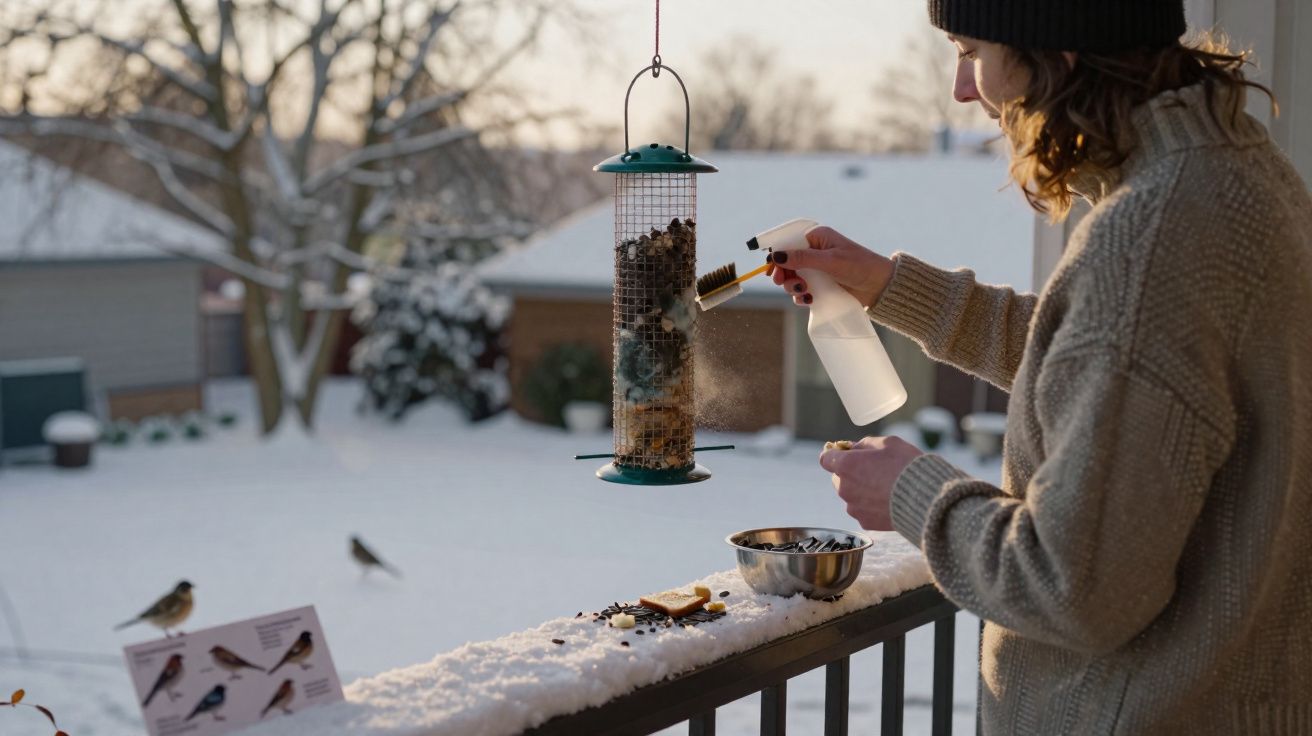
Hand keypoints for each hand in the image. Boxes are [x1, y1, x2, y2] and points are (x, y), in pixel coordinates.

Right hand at [769, 226, 895, 307]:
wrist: (881, 286)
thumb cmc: (860, 266)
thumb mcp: (830, 261)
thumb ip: (803, 259)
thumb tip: (776, 256)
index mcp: (816, 238)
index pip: (788, 243)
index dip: (777, 255)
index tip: (772, 269)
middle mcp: (814, 252)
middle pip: (787, 263)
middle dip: (785, 274)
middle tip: (784, 283)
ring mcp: (817, 270)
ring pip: (793, 278)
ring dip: (793, 287)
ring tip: (804, 292)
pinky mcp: (820, 285)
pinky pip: (802, 291)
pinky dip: (802, 297)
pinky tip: (809, 300)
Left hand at [819, 436, 922, 530]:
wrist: (926, 499)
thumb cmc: (907, 466)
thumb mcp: (888, 443)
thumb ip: (865, 444)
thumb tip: (853, 448)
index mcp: (846, 465)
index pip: (825, 458)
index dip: (835, 454)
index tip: (845, 453)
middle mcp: (844, 488)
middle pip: (838, 478)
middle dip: (850, 473)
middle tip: (873, 470)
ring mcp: (854, 507)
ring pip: (850, 495)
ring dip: (861, 490)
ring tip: (886, 487)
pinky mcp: (865, 522)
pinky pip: (862, 510)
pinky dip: (871, 506)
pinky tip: (889, 501)